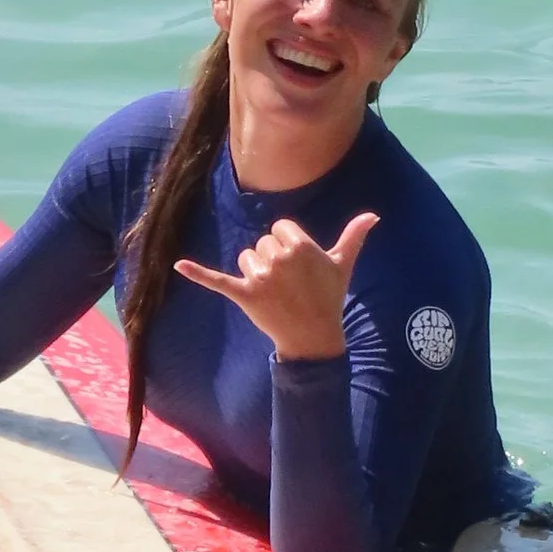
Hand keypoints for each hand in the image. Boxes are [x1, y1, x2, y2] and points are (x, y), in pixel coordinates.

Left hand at [177, 211, 379, 363]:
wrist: (314, 336)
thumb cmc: (329, 297)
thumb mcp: (343, 265)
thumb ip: (354, 236)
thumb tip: (374, 215)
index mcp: (300, 246)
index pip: (281, 228)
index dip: (289, 244)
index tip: (300, 266)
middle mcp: (279, 259)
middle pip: (263, 243)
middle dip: (273, 259)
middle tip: (289, 283)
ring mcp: (260, 277)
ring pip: (246, 258)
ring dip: (256, 271)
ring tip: (274, 291)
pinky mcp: (244, 294)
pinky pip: (218, 279)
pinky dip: (197, 273)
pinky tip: (178, 265)